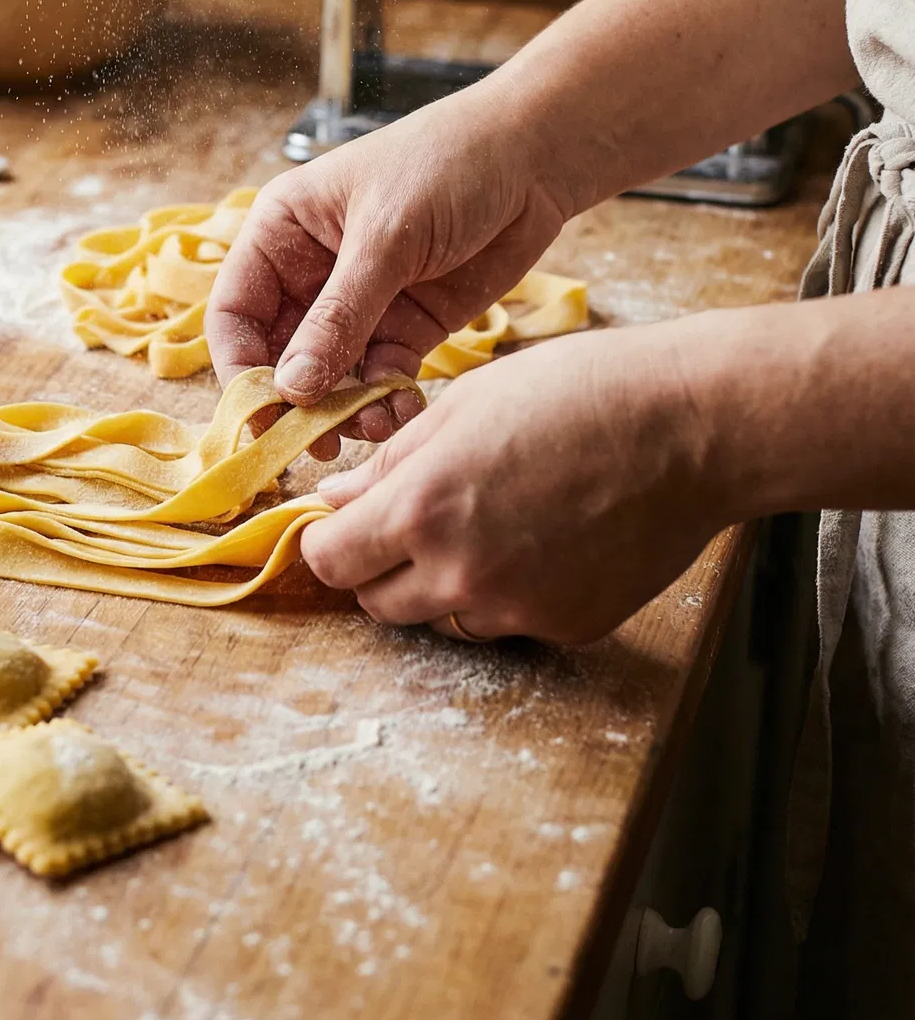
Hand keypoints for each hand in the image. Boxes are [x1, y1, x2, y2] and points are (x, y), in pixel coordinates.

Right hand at [207, 85, 572, 457]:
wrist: (533, 159)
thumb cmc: (446, 166)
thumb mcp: (385, 238)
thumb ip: (338, 317)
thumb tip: (291, 389)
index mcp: (281, 232)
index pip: (235, 313)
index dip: (242, 368)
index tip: (263, 415)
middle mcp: (310, 272)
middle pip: (278, 355)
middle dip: (297, 401)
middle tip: (317, 443)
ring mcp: (359, 304)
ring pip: (331, 376)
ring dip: (345, 409)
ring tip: (372, 427)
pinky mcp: (406, 327)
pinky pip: (380, 378)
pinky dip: (386, 401)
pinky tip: (402, 411)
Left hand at [298, 320, 732, 644]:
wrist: (690, 426)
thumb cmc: (577, 391)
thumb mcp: (463, 403)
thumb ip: (391, 462)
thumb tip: (337, 498)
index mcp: (423, 510)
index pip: (330, 560)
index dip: (330, 539)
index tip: (343, 520)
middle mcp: (461, 575)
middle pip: (377, 602)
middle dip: (379, 565)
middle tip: (414, 518)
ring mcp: (517, 609)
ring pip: (441, 617)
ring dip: (443, 584)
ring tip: (491, 520)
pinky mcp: (567, 627)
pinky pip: (507, 621)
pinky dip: (508, 592)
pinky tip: (543, 538)